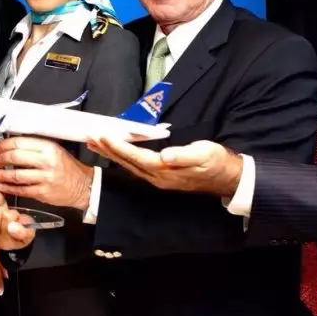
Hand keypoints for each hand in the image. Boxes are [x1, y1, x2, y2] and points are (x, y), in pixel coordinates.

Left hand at [0, 137, 92, 210]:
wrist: (82, 186)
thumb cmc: (66, 167)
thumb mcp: (54, 150)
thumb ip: (35, 146)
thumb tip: (12, 143)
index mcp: (48, 147)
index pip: (20, 142)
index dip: (4, 145)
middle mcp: (47, 161)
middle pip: (15, 157)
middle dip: (0, 159)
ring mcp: (45, 178)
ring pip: (16, 175)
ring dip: (1, 175)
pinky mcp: (43, 193)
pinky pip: (21, 190)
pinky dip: (8, 188)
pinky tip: (2, 185)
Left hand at [88, 137, 241, 196]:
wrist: (226, 177)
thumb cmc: (216, 163)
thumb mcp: (204, 154)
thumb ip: (184, 154)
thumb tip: (165, 155)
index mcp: (166, 170)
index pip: (137, 157)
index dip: (119, 147)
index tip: (104, 137)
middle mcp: (158, 177)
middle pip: (127, 162)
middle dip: (108, 150)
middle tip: (90, 138)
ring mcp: (158, 178)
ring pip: (130, 165)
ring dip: (112, 154)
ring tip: (96, 144)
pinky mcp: (161, 176)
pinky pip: (136, 166)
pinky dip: (123, 157)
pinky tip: (117, 152)